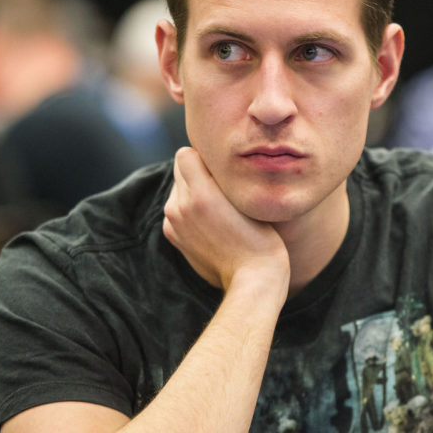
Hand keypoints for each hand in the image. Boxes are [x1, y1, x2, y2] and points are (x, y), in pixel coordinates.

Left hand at [162, 147, 289, 295]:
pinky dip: (188, 209)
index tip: (224, 168)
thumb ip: (223, 175)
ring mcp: (173, 222)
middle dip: (198, 172)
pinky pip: (176, 208)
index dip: (206, 157)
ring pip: (178, 188)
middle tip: (223, 187)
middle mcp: (180, 206)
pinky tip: (210, 222)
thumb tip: (211, 156)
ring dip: (193, 190)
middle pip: (181, 169)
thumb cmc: (260, 236)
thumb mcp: (248, 198)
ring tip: (218, 206)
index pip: (186, 153)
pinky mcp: (172, 235)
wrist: (252, 278)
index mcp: (200, 194)